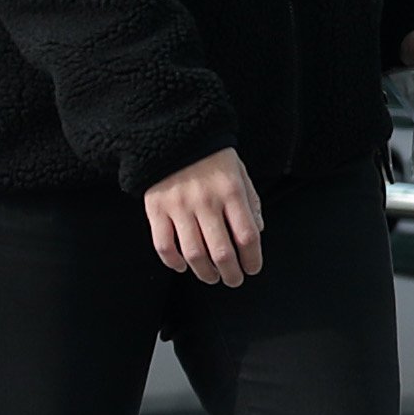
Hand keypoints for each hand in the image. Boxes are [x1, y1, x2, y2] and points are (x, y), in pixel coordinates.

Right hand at [144, 148, 263, 283]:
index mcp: (231, 191)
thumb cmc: (212, 158)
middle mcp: (206, 201)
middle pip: (222, 252)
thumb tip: (256, 234)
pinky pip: (164, 245)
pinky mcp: (156, 209)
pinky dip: (173, 262)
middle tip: (234, 280)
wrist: (173, 134)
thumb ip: (250, 203)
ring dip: (205, 273)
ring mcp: (179, 206)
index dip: (252, 259)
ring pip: (194, 254)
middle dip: (231, 274)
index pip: (247, 236)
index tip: (253, 268)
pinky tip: (183, 266)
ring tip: (212, 277)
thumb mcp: (240, 173)